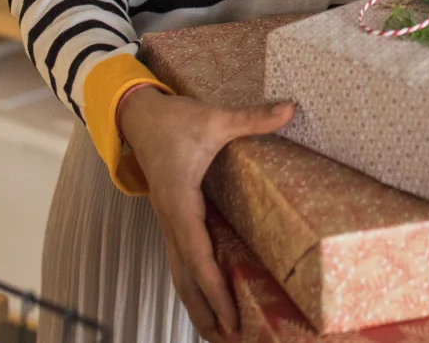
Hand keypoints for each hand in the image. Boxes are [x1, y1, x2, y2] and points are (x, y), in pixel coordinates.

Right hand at [117, 86, 293, 342]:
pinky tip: (207, 296)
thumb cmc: (174, 120)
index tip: (232, 319)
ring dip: (197, 305)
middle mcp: (171, 220)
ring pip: (180, 273)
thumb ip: (251, 117)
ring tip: (219, 334)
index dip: (215, 291)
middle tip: (231, 341)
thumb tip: (289, 108)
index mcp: (180, 204)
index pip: (198, 257)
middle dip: (206, 313)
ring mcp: (168, 221)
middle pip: (186, 279)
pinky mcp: (171, 217)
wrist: (138, 115)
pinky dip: (193, 283)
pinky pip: (181, 259)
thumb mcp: (215, 117)